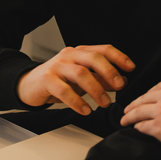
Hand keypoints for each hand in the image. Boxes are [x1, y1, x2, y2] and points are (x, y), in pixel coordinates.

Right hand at [17, 45, 134, 113]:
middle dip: (109, 72)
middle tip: (119, 87)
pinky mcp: (47, 79)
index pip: (103, 49)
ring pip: (81, 73)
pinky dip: (77, 101)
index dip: (119, 57)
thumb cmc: (59, 81)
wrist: (28, 85)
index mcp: (81, 52)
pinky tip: (85, 110)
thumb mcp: (82, 79)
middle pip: (94, 58)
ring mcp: (57, 66)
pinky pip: (64, 90)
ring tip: (105, 103)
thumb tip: (122, 81)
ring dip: (96, 89)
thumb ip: (101, 78)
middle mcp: (70, 55)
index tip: (131, 68)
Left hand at [120, 75, 160, 151]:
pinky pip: (143, 126)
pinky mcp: (158, 127)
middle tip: (127, 108)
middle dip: (134, 104)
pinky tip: (135, 128)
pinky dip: (138, 127)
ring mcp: (160, 111)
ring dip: (129, 116)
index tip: (144, 97)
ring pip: (138, 112)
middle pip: (144, 98)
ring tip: (124, 119)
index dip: (148, 93)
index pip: (157, 87)